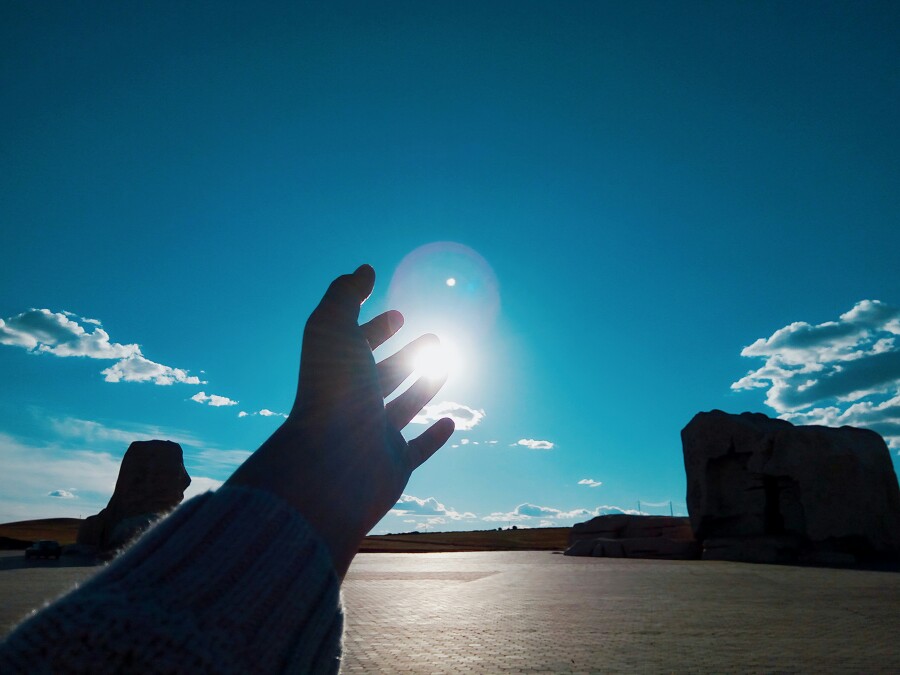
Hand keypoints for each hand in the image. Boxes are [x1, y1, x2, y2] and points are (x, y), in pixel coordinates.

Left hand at [226, 265, 454, 576]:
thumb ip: (345, 294)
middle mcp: (354, 405)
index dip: (374, 328)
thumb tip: (364, 268)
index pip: (356, 346)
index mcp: (337, 374)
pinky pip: (417, 450)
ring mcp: (373, 437)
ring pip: (404, 406)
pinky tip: (450, 422)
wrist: (331, 463)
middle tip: (433, 337)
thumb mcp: (332, 328)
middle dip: (405, 354)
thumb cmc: (331, 392)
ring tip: (447, 360)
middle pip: (382, 375)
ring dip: (425, 383)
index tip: (396, 314)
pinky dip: (433, 437)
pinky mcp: (394, 466)